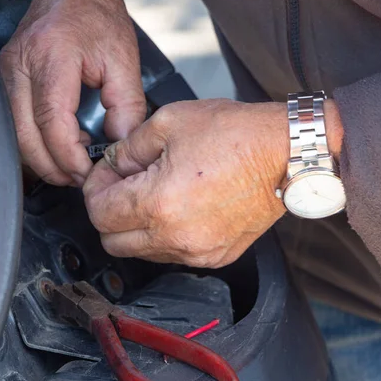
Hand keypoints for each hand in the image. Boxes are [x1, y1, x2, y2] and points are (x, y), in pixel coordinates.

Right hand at [0, 0, 145, 185]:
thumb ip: (127, 106)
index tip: (88, 171)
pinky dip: (34, 143)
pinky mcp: (4, 80)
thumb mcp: (124, 61)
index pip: (51, 122)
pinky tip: (59, 142)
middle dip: (52, 167)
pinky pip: (13, 124)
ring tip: (73, 162)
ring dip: (42, 159)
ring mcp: (6, 73)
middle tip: (79, 178)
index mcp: (52, 57)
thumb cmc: (97, 19)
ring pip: (13, 135)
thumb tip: (119, 145)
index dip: (68, 156)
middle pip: (24, 137)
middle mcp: (19, 66)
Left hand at [83, 99, 289, 267]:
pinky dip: (165, 235)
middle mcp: (175, 237)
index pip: (98, 212)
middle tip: (124, 184)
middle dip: (109, 211)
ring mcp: (197, 253)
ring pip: (140, 252)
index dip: (94, 189)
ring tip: (156, 192)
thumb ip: (128, 148)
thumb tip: (113, 164)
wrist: (285, 155)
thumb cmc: (237, 135)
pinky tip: (179, 207)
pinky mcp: (216, 257)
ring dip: (136, 226)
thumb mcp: (169, 122)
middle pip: (112, 241)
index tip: (106, 174)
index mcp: (158, 203)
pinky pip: (172, 255)